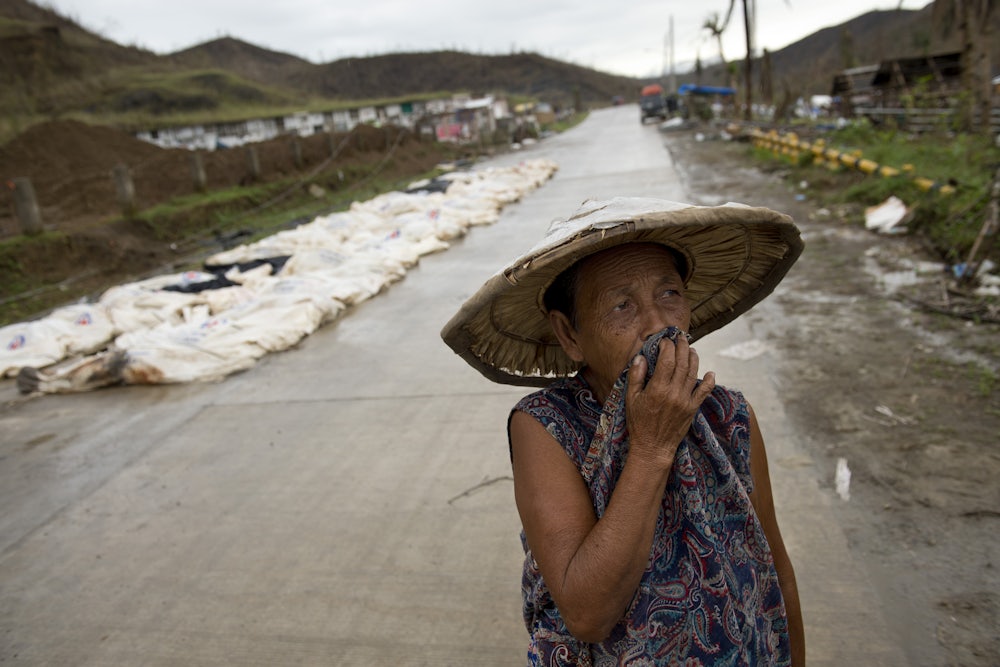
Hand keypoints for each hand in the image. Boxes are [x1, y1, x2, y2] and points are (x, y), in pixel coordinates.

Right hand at [624, 336, 715, 469]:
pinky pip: (704, 392)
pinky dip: (710, 381)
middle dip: (682, 347)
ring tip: (691, 349)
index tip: (664, 341)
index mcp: (657, 389)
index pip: (667, 360)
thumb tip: (641, 358)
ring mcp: (685, 401)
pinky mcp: (692, 409)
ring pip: (694, 373)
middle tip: (680, 337)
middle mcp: (674, 393)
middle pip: (682, 363)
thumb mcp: (631, 399)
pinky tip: (711, 372)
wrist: (653, 447)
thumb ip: (636, 377)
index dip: (667, 347)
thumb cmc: (639, 423)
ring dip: (694, 358)